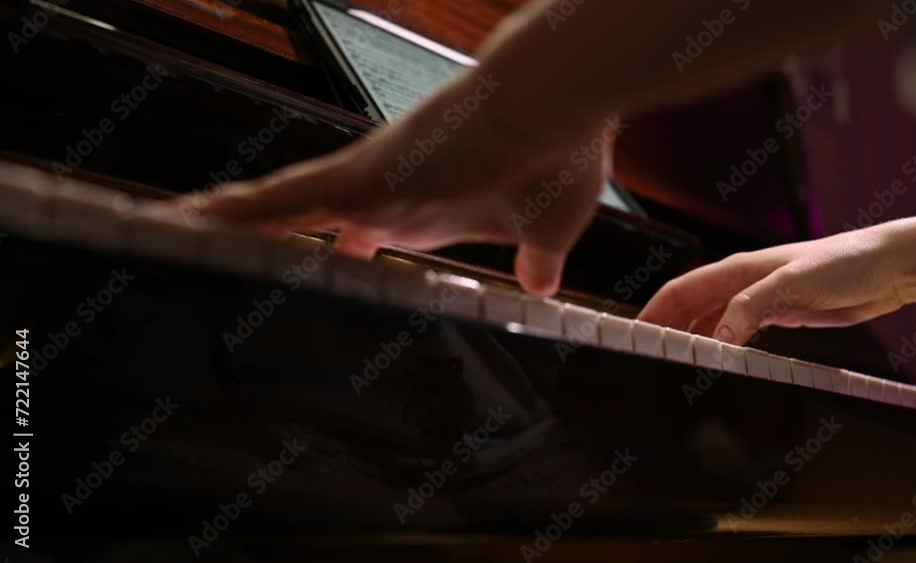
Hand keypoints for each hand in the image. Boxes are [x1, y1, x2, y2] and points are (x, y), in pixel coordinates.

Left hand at [170, 74, 617, 296]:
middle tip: (226, 265)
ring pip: (280, 210)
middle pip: (309, 221)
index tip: (331, 264)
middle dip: (270, 243)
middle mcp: (389, 195)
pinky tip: (186, 225)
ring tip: (173, 240)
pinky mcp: (360, 175)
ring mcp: (369, 183)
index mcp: (428, 212)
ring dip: (231, 228)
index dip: (344, 251)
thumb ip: (538, 258)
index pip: (368, 233)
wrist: (554, 104)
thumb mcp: (549, 229)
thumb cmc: (558, 157)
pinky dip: (236, 215)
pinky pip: (282, 200)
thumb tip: (544, 286)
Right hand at [638, 224, 913, 345]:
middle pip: (689, 309)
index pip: (680, 291)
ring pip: (709, 322)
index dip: (653, 312)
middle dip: (665, 330)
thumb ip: (753, 307)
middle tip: (646, 360)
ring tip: (673, 367)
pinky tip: (716, 363)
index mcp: (737, 270)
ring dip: (691, 341)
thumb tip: (718, 338)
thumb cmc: (843, 263)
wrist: (886, 268)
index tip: (633, 336)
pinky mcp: (776, 314)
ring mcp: (757, 300)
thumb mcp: (795, 283)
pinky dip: (721, 347)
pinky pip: (736, 333)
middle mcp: (740, 283)